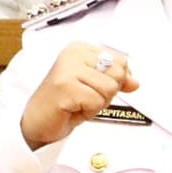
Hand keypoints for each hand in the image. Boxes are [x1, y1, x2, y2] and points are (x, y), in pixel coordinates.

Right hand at [18, 39, 140, 147]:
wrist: (36, 123)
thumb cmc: (63, 105)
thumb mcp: (94, 88)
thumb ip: (115, 80)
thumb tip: (134, 81)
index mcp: (80, 49)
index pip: (120, 60)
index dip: (115, 80)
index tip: (94, 86)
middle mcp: (73, 54)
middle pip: (118, 73)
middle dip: (106, 93)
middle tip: (85, 97)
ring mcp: (68, 69)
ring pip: (109, 88)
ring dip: (97, 103)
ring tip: (78, 103)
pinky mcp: (65, 86)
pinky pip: (96, 101)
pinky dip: (89, 111)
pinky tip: (72, 108)